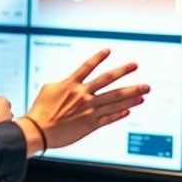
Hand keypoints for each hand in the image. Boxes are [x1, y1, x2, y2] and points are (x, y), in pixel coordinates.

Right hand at [23, 49, 148, 149]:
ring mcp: (89, 110)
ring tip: (143, 92)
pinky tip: (129, 110)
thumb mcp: (49, 89)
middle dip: (123, 72)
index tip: (109, 50)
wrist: (39, 131)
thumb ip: (64, 83)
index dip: (98, 57)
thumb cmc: (40, 110)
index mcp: (71, 85)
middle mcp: (83, 95)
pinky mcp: (90, 125)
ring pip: (114, 100)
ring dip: (130, 95)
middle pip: (107, 80)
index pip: (87, 67)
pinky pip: (109, 118)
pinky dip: (120, 113)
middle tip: (135, 66)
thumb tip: (71, 82)